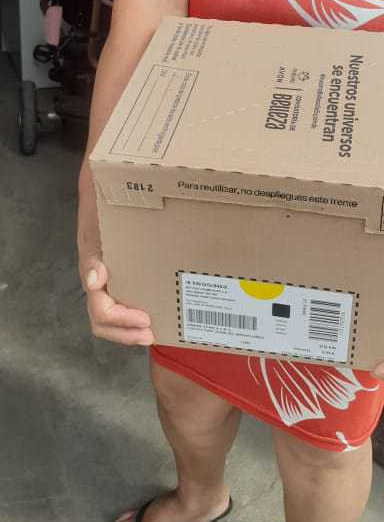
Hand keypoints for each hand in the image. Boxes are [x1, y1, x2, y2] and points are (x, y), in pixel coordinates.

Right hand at [78, 182, 153, 346]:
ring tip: (151, 331)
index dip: (121, 321)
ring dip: (129, 329)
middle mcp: (97, 281)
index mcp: (91, 272)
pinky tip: (154, 311)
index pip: (100, 310)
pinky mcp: (119, 274)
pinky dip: (134, 314)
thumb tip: (94, 281)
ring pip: (110, 317)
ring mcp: (106, 279)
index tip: (144, 319)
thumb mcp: (96, 227)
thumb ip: (94, 254)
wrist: (100, 188)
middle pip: (103, 322)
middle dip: (126, 333)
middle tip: (150, 333)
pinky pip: (122, 300)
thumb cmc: (100, 208)